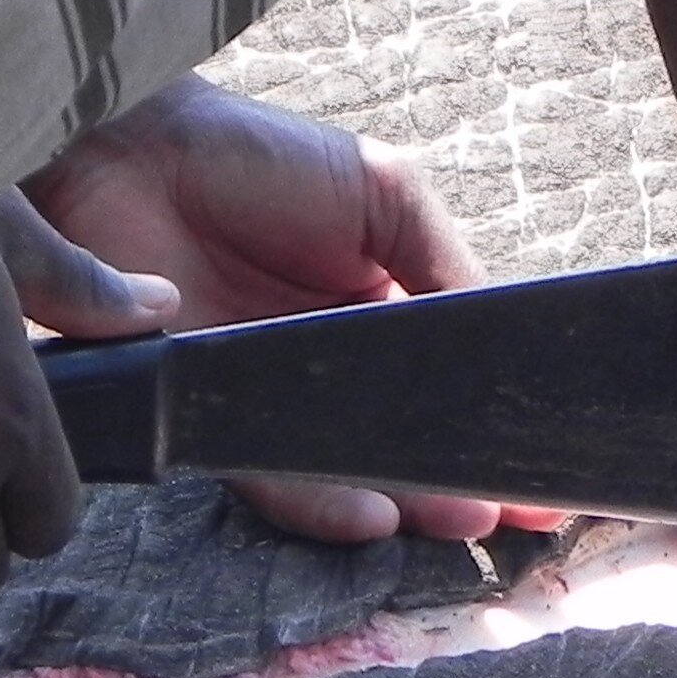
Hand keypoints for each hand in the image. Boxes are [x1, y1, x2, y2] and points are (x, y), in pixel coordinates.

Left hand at [21, 77, 556, 544]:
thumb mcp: (384, 195)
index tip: (541, 476)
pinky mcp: (205, 417)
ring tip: (457, 523)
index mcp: (376, 315)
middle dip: (457, 484)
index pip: (441, 388)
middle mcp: (322, 368)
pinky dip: (322, 502)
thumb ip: (443, 265)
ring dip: (404, 503)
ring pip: (343, 471)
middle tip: (509, 519)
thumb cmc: (259, 158)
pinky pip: (269, 473)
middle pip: (399, 444)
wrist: (135, 154)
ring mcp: (264, 398)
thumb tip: (495, 333)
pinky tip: (374, 517)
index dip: (486, 430)